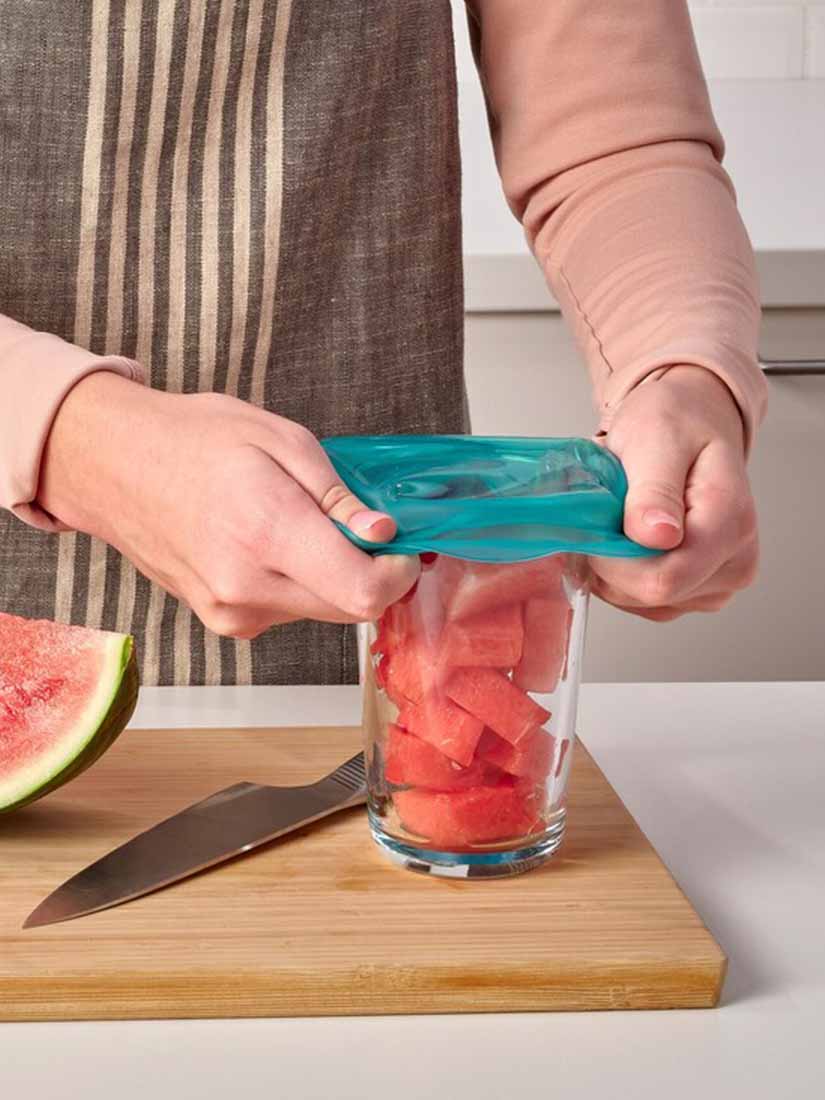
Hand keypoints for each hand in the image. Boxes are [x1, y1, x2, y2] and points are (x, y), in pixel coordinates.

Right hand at [39, 374, 418, 636]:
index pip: (363, 593)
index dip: (396, 573)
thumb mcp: (281, 440)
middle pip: (349, 608)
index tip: (397, 545)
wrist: (113, 465)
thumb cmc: (194, 439)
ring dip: (330, 574)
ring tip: (297, 521)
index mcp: (268, 535)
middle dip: (369, 571)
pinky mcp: (221, 619)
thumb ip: (338, 496)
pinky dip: (298, 581)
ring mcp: (231, 612)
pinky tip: (270, 540)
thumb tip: (381, 535)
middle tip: (359, 525)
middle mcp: (248, 588)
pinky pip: (286, 609)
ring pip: (319, 609)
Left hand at [590, 365, 757, 620]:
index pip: (662, 579)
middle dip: (610, 560)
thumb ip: (654, 489)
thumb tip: (656, 536)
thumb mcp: (657, 439)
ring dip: (612, 568)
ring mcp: (718, 581)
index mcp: (730, 523)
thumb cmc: (677, 423)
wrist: (691, 420)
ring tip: (618, 519)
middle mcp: (735, 561)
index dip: (614, 562)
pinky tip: (624, 539)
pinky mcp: (699, 591)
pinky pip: (645, 603)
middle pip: (650, 595)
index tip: (593, 526)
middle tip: (603, 513)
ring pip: (643, 603)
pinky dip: (621, 577)